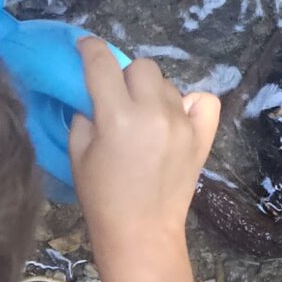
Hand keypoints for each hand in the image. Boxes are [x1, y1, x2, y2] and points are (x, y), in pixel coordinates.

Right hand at [68, 39, 217, 274]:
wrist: (141, 233)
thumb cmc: (102, 198)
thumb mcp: (79, 154)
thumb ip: (84, 116)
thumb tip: (94, 97)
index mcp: (117, 116)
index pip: (101, 62)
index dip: (90, 49)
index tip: (85, 48)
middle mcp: (153, 111)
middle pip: (140, 67)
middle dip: (125, 77)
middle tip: (118, 100)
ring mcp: (182, 123)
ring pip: (167, 83)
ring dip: (152, 93)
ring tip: (144, 119)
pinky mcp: (202, 136)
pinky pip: (203, 100)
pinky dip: (189, 103)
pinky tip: (176, 118)